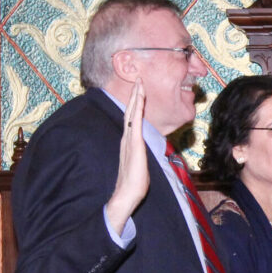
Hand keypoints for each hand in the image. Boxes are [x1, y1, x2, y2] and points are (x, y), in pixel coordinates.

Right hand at [106, 79, 149, 235]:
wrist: (127, 194)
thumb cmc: (134, 183)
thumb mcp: (140, 163)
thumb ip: (140, 155)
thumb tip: (144, 153)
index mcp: (129, 141)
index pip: (132, 118)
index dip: (135, 104)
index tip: (139, 90)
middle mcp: (127, 137)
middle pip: (131, 111)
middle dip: (135, 94)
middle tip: (138, 78)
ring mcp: (129, 139)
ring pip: (132, 112)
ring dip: (136, 96)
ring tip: (139, 82)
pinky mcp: (133, 143)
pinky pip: (136, 120)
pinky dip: (137, 107)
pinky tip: (140, 97)